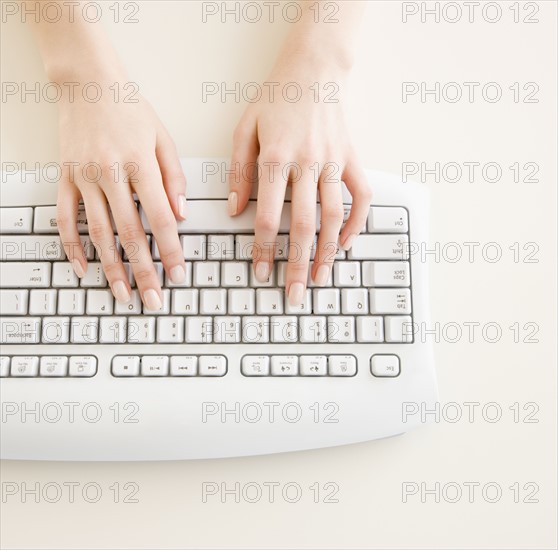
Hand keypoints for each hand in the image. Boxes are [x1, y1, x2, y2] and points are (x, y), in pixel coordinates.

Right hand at [56, 81, 186, 308]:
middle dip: (144, 270)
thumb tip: (182, 215)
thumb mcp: (163, 138)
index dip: (171, 250)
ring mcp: (83, 177)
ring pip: (98, 232)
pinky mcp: (64, 178)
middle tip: (153, 299)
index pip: (160, 218)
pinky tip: (82, 269)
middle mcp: (110, 173)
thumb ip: (174, 177)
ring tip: (122, 294)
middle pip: (130, 233)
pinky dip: (71, 246)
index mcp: (140, 164)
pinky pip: (64, 218)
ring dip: (111, 267)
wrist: (87, 81)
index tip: (178, 274)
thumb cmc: (130, 108)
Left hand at [228, 66, 370, 305]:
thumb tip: (233, 211)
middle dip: (299, 265)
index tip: (262, 273)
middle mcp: (307, 164)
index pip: (268, 217)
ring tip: (321, 279)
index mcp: (276, 158)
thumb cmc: (275, 99)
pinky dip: (358, 222)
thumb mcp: (245, 129)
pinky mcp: (351, 159)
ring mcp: (333, 162)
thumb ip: (238, 171)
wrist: (313, 70)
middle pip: (303, 226)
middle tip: (295, 294)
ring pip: (334, 217)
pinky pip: (361, 196)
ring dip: (328, 253)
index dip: (264, 250)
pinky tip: (347, 245)